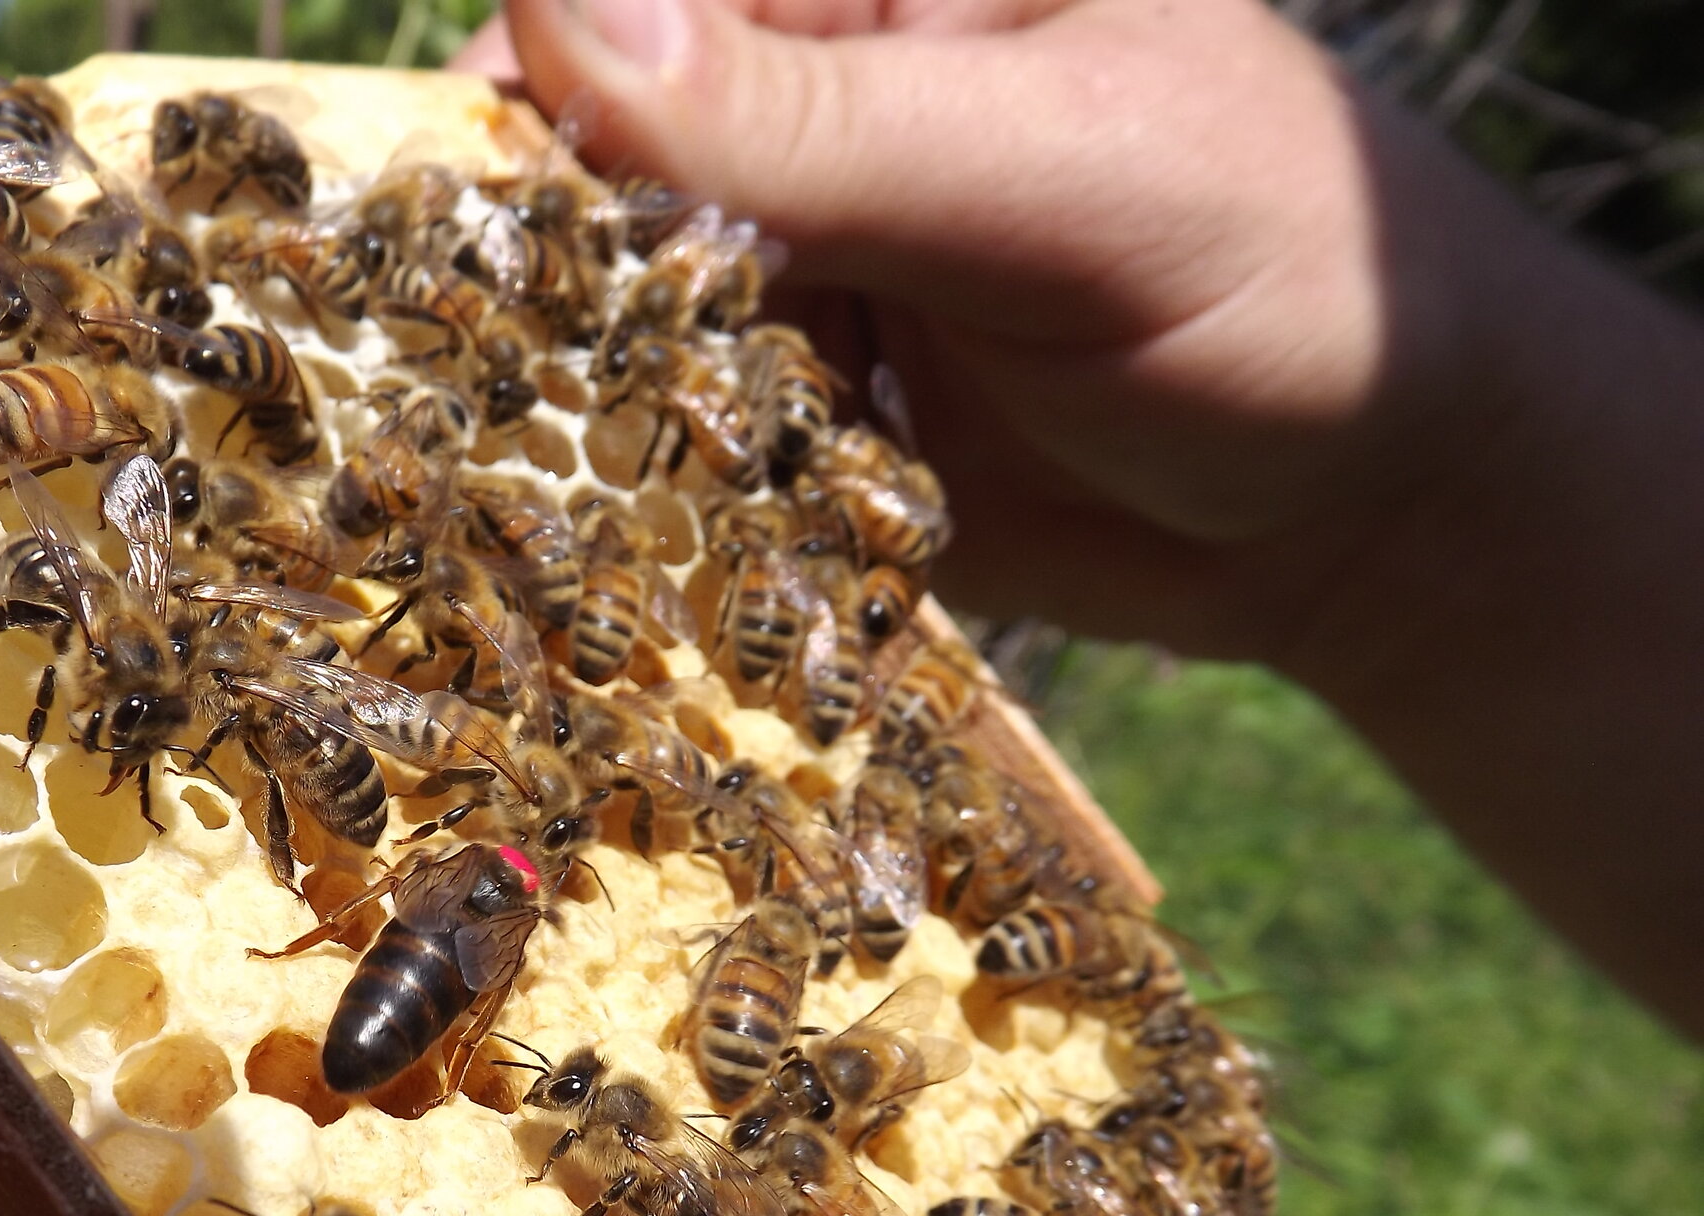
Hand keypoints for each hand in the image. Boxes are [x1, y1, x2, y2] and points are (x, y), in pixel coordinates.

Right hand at [456, 0, 1528, 665]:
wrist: (1381, 502)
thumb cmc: (1279, 274)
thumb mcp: (1062, 176)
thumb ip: (818, 125)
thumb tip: (553, 19)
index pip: (637, 8)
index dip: (526, 103)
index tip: (444, 220)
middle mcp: (820, 123)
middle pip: (598, 173)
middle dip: (536, 278)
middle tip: (481, 388)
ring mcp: (812, 278)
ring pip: (621, 323)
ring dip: (589, 410)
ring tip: (559, 491)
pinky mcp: (814, 424)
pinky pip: (689, 450)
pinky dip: (662, 504)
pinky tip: (649, 550)